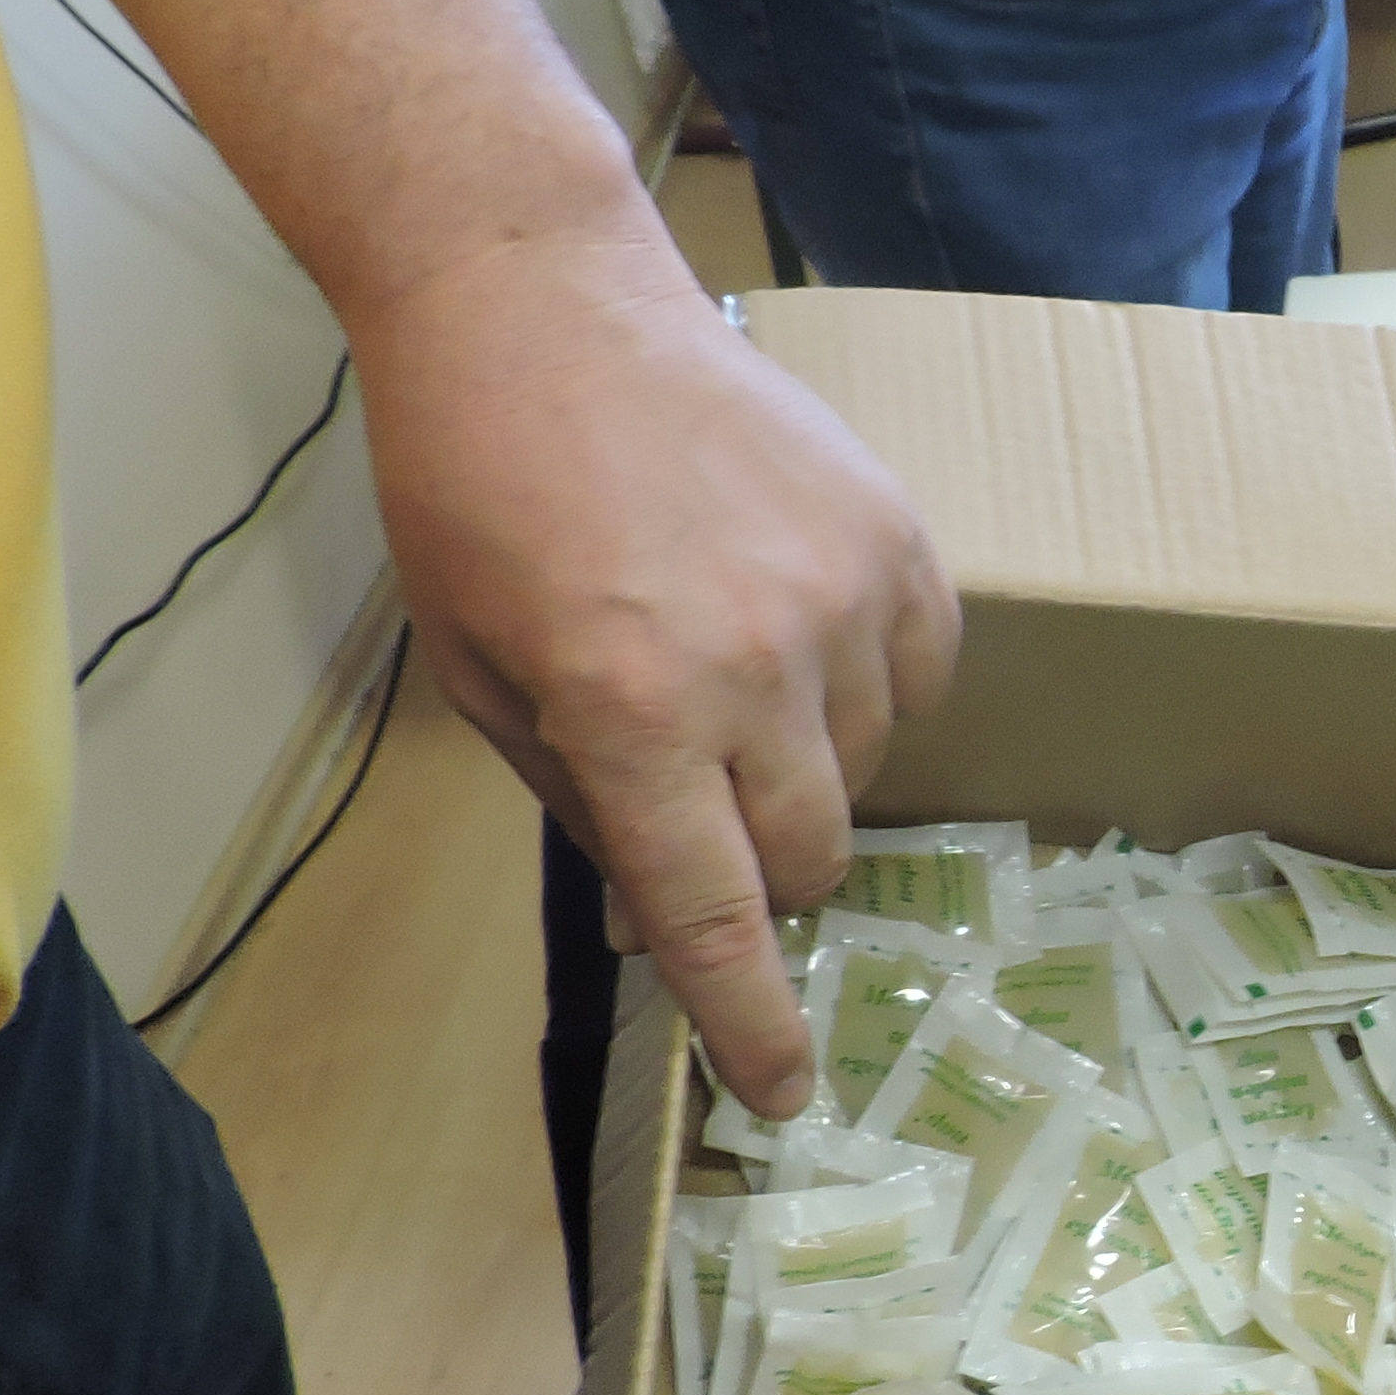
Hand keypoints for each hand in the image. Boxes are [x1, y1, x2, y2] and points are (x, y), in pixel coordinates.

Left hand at [351, 225, 957, 1115]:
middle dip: (759, 871)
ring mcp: (842, 597)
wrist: (541, 302)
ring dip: (803, 767)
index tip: (789, 1092)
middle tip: (700, 810)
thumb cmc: (475, 488)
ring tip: (727, 672)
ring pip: (864, 772)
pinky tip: (793, 627)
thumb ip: (579, 801)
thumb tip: (663, 908)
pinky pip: (920, 677)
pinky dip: (866, 687)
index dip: (754, 1024)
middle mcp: (754, 668)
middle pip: (807, 858)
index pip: (716, 919)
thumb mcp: (479, 673)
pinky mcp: (900, 541)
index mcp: (630, 714)